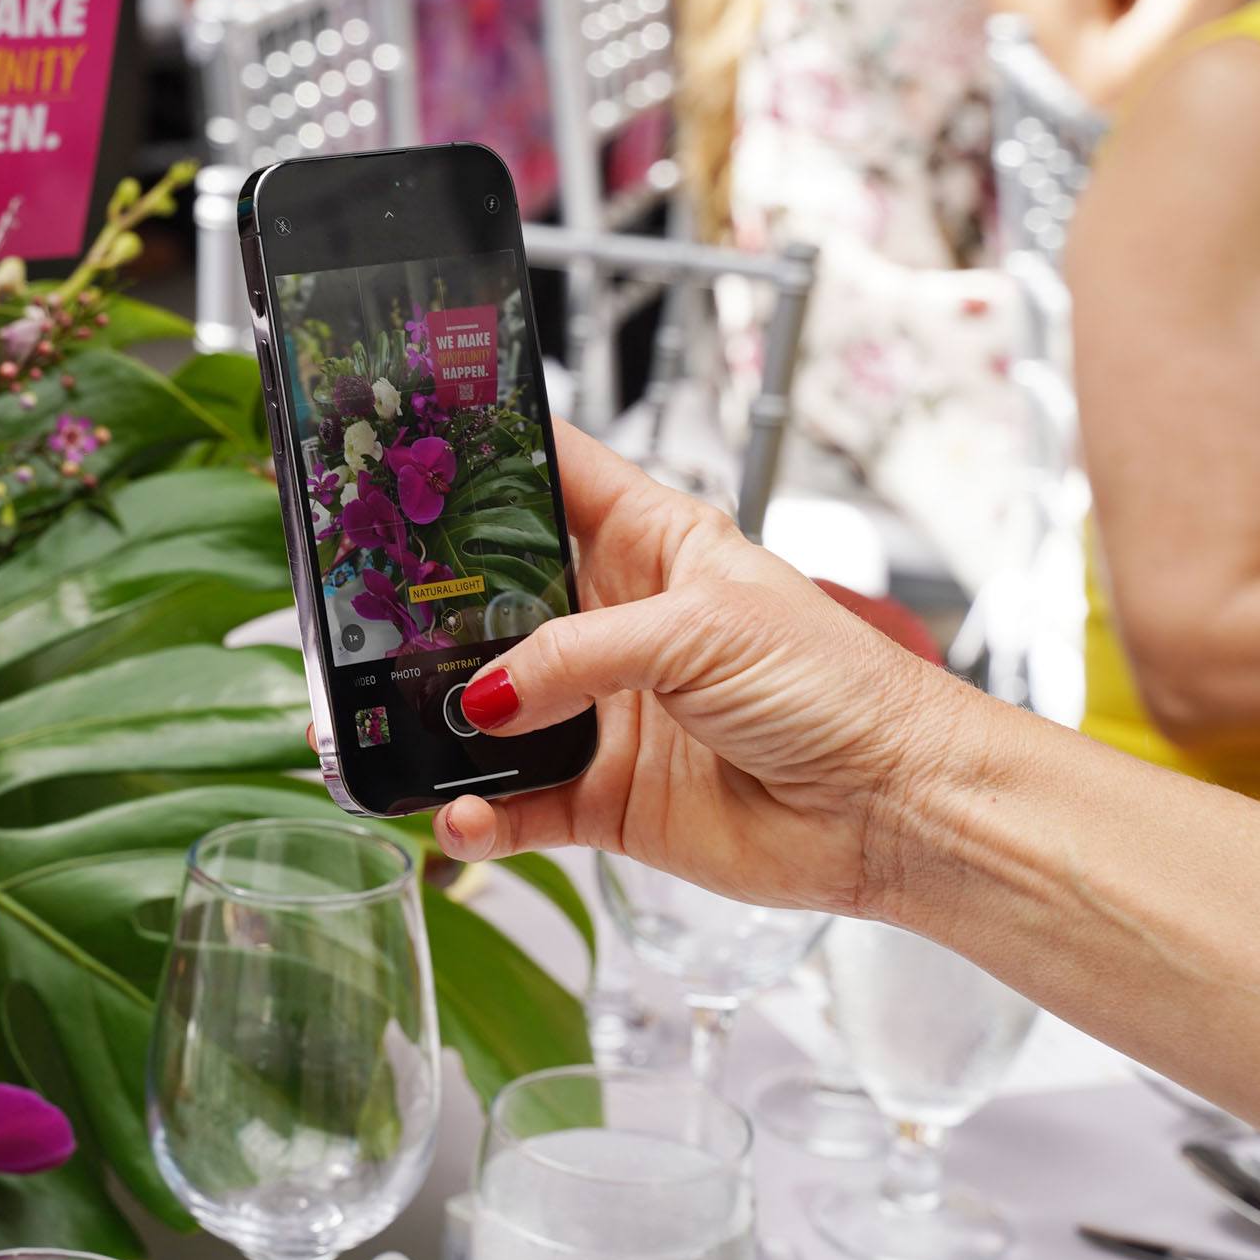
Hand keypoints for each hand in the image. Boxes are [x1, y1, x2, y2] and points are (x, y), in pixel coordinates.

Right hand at [431, 422, 980, 916]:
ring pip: (493, 709)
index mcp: (651, 545)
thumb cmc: (838, 689)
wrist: (895, 808)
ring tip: (394, 725)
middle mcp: (616, 623)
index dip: (481, 454)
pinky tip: (460, 813)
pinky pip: (516, 806)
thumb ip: (577, 653)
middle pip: (495, 598)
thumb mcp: (701, 630)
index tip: (403, 445)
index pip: (550, 475)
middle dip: (431, 606)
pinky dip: (480, 815)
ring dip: (445, 722)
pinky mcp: (605, 797)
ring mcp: (605, 712)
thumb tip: (485, 696)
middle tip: (364, 611)